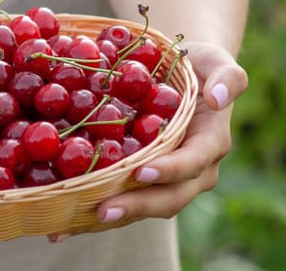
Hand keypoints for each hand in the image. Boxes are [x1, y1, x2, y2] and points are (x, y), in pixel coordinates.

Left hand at [48, 41, 247, 242]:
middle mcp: (190, 172)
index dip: (170, 170)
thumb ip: (226, 78)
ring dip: (106, 220)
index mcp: (209, 145)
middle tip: (103, 211)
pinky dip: (90, 213)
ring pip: (140, 207)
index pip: (192, 163)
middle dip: (135, 207)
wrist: (180, 76)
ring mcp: (164, 181)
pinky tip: (59, 224)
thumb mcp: (215, 61)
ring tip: (71, 225)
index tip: (142, 172)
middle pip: (166, 198)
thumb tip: (216, 99)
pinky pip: (118, 199)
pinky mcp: (138, 183)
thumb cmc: (197, 65)